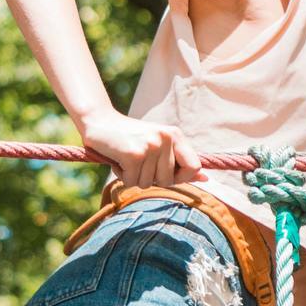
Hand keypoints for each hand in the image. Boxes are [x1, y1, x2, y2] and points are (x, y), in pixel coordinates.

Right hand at [79, 108, 207, 187]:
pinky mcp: (134, 155)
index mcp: (176, 135)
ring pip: (148, 183)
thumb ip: (180, 162)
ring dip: (134, 177)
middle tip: (139, 164)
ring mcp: (150, 146)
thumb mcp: (159, 145)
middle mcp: (166, 139)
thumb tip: (205, 179)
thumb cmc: (131, 138)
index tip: (167, 176)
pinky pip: (132, 181)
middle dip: (151, 179)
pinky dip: (122, 176)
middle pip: (168, 180)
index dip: (182, 178)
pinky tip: (118, 160)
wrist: (99, 122)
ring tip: (127, 160)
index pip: (194, 166)